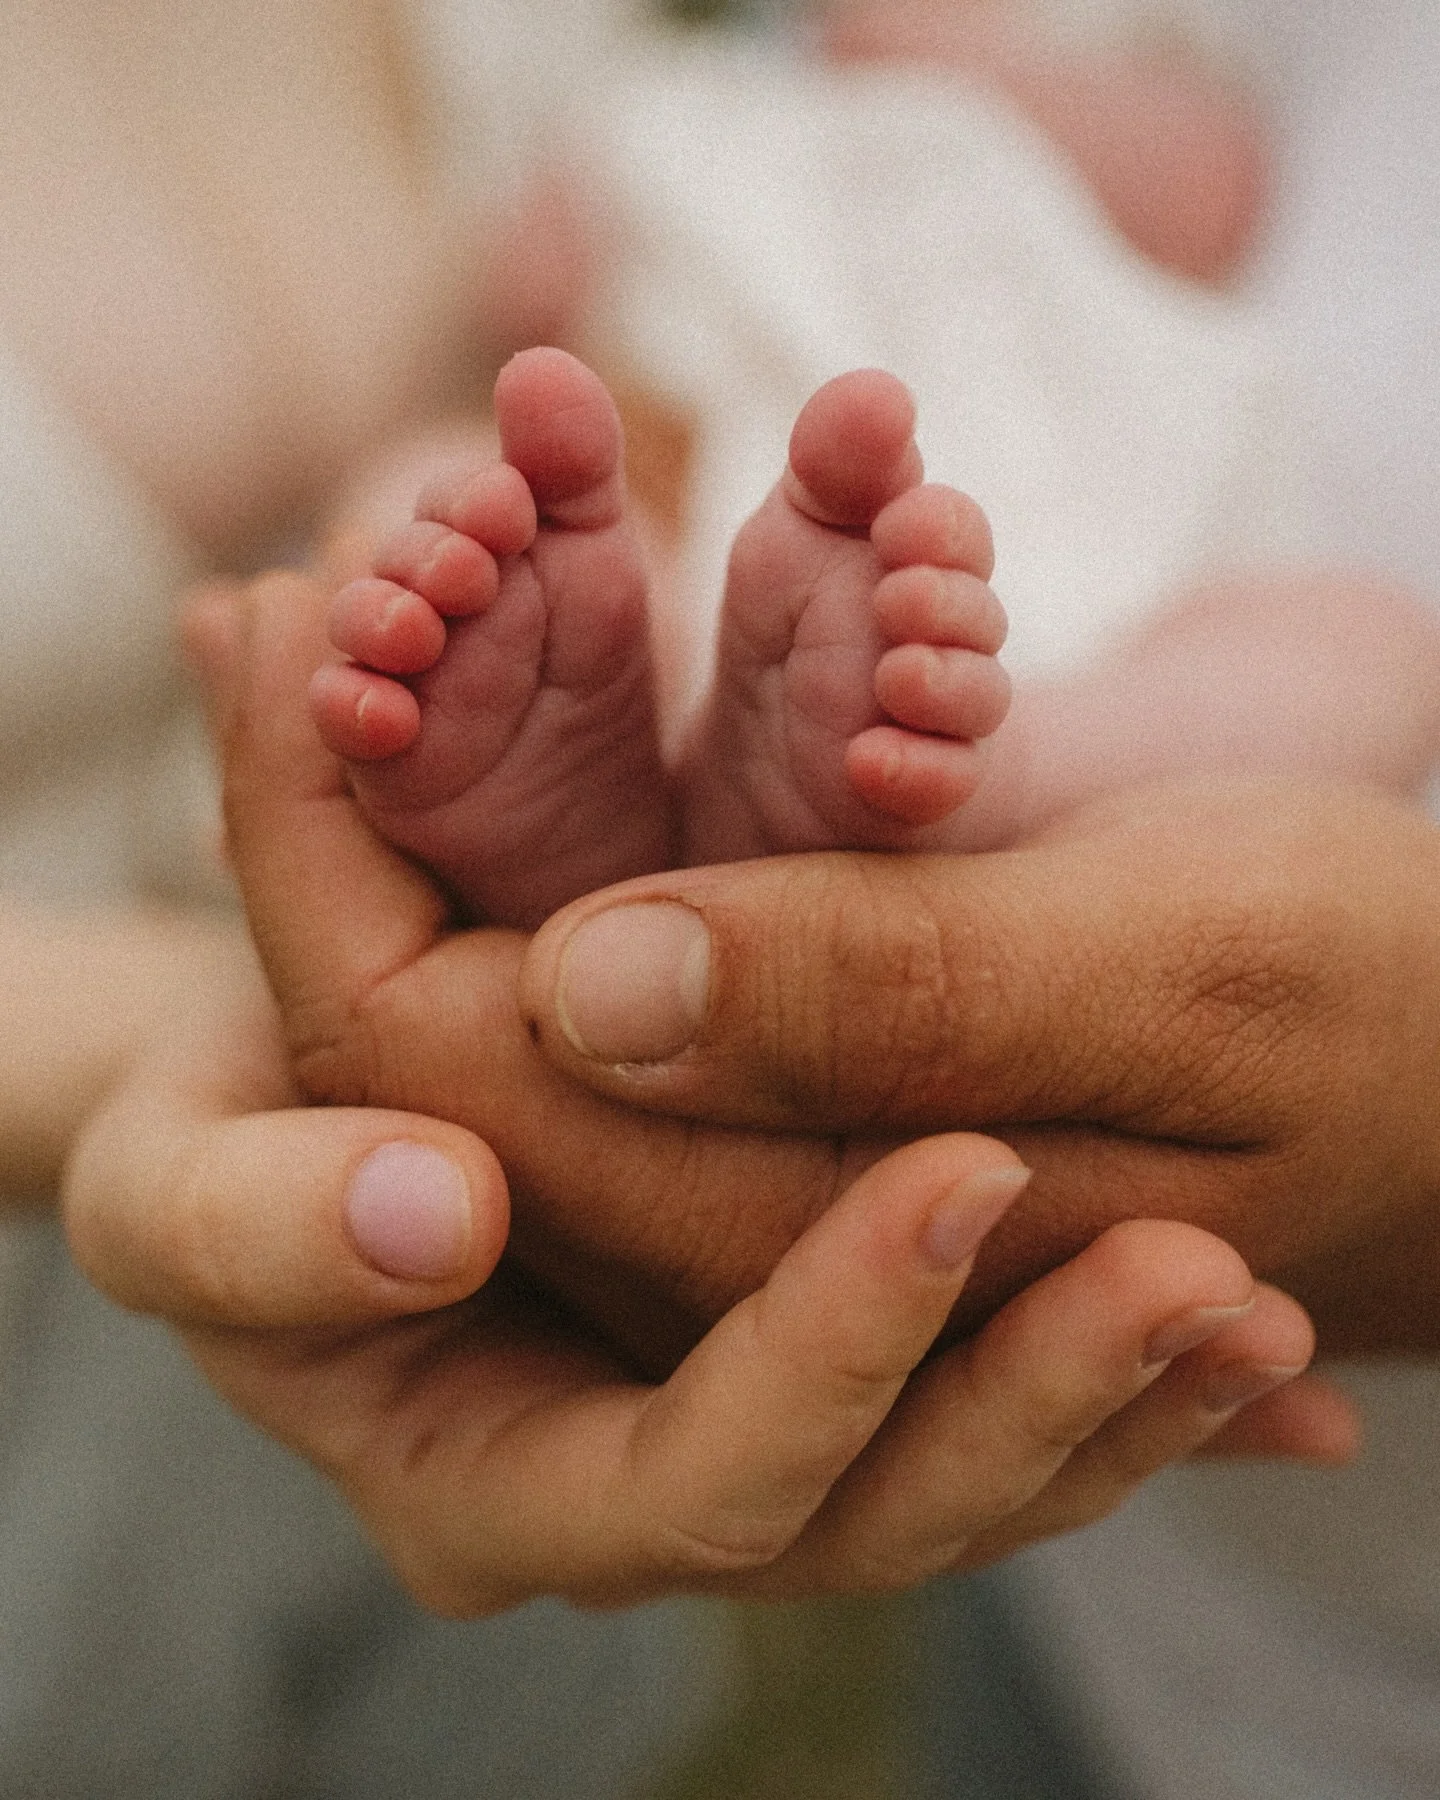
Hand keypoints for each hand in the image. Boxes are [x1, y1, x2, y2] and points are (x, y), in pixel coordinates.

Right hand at [61, 916, 1320, 1609]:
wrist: (300, 1102)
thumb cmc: (224, 1136)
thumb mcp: (186, 1167)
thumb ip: (264, 1208)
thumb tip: (433, 1211)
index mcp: (486, 1484)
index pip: (683, 1474)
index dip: (821, 1352)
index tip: (955, 1179)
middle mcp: (635, 1504)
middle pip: (868, 1517)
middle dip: (1033, 1400)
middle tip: (1193, 1275)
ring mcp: (742, 1449)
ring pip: (959, 1491)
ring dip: (1120, 1407)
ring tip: (1259, 1305)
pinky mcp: (820, 1380)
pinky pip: (990, 1420)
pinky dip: (1119, 1382)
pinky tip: (1256, 1333)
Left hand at [199, 569, 1351, 1464]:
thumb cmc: (1375, 1006)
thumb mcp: (1165, 962)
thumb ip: (877, 995)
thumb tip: (585, 985)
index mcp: (791, 1228)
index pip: (439, 1063)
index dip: (325, 837)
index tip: (280, 618)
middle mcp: (738, 1224)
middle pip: (438, 1027)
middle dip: (356, 793)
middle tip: (298, 582)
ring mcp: (760, 1160)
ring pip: (515, 981)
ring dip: (444, 778)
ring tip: (377, 581)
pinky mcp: (805, 1088)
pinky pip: (627, 953)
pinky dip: (563, 781)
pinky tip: (513, 658)